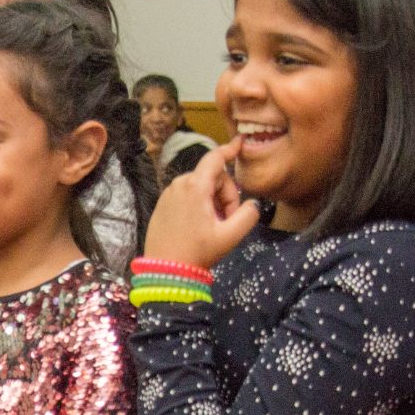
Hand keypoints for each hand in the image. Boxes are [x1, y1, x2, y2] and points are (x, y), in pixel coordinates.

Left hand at [142, 140, 259, 268]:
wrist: (164, 272)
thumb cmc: (197, 253)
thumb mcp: (230, 236)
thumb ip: (248, 215)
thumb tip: (252, 204)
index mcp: (195, 187)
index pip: (215, 159)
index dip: (229, 149)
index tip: (240, 142)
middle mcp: (179, 184)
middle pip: (213, 178)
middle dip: (225, 195)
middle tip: (226, 221)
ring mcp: (168, 194)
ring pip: (201, 187)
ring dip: (213, 201)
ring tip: (212, 226)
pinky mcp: (162, 204)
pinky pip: (187, 195)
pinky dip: (199, 205)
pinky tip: (198, 226)